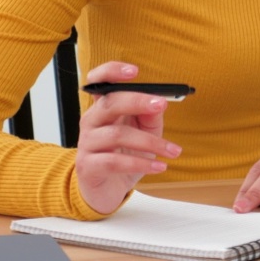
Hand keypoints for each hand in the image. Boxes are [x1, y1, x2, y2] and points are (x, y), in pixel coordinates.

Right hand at [75, 62, 182, 214]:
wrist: (108, 189)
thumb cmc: (125, 154)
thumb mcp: (145, 131)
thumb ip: (150, 114)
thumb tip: (159, 101)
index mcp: (104, 107)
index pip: (99, 81)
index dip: (112, 72)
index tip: (134, 71)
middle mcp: (92, 121)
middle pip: (109, 103)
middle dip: (137, 101)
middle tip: (162, 104)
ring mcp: (87, 144)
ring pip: (117, 135)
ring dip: (150, 143)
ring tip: (173, 151)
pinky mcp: (88, 166)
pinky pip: (114, 162)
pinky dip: (141, 163)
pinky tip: (159, 166)